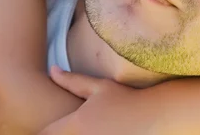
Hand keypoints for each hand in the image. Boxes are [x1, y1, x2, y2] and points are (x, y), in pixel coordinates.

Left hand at [38, 67, 160, 134]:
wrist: (154, 117)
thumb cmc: (126, 99)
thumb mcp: (99, 87)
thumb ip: (72, 81)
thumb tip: (51, 70)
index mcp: (76, 124)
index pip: (44, 134)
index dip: (46, 130)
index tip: (52, 125)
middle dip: (59, 133)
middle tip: (68, 126)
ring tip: (89, 127)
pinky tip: (100, 133)